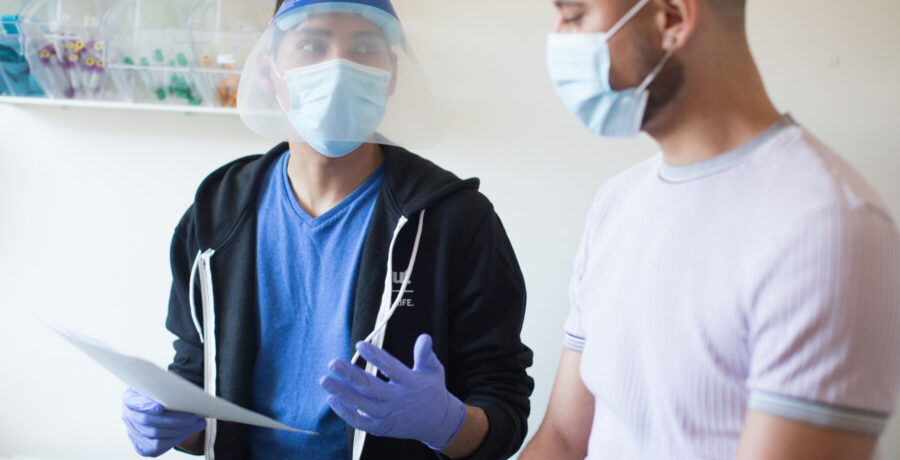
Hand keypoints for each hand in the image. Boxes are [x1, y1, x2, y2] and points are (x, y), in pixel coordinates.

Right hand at [121, 388, 205, 456]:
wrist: (161, 407)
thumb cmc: (163, 394)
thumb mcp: (163, 386)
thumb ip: (167, 387)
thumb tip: (184, 393)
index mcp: (130, 398)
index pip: (134, 402)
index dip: (145, 406)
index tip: (160, 408)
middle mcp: (128, 416)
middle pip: (148, 420)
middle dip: (174, 419)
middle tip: (193, 417)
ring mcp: (133, 432)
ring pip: (155, 434)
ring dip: (179, 429)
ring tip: (196, 423)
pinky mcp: (141, 446)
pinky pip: (157, 446)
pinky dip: (174, 439)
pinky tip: (187, 432)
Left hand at [320, 334, 466, 450]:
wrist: (439, 422)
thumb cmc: (433, 391)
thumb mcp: (434, 370)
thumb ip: (426, 354)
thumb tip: (424, 337)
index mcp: (410, 382)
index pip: (390, 367)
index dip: (375, 356)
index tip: (359, 344)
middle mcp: (398, 399)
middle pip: (370, 387)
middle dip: (350, 375)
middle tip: (333, 363)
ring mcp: (389, 415)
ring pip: (362, 404)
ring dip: (342, 393)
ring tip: (325, 380)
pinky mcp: (382, 428)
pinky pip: (361, 422)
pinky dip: (346, 413)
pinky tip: (332, 399)